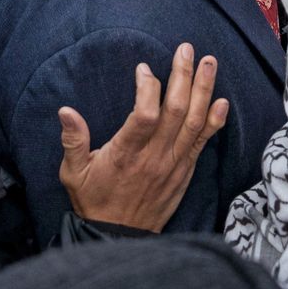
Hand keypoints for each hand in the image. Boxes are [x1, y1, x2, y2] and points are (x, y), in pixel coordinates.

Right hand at [58, 43, 229, 232]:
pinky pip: (202, 143)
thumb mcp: (73, 173)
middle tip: (186, 50)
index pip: (145, 115)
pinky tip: (221, 101)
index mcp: (125, 154)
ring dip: (203, 90)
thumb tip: (66, 111)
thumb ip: (73, 141)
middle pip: (175, 111)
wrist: (119, 237)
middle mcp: (153, 157)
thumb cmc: (94, 201)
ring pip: (193, 122)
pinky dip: (213, 122)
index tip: (145, 69)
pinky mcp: (184, 171)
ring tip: (209, 63)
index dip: (148, 88)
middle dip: (183, 76)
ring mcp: (173, 164)